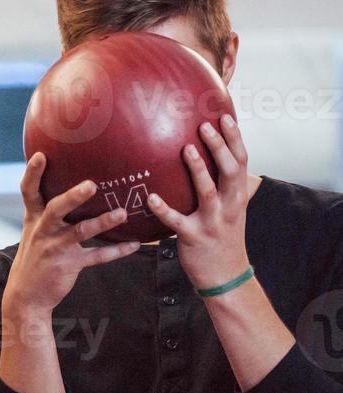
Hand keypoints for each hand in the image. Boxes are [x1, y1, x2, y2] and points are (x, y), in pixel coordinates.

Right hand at [2, 153, 140, 319]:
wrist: (26, 295)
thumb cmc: (35, 258)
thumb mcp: (35, 232)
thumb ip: (48, 212)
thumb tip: (70, 187)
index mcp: (34, 219)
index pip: (28, 192)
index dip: (33, 173)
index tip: (41, 154)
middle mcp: (43, 231)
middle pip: (56, 209)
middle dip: (73, 197)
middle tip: (91, 184)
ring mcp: (55, 248)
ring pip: (80, 232)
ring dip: (102, 223)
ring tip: (122, 213)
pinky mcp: (68, 265)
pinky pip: (96, 257)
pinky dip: (116, 251)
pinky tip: (135, 245)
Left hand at [146, 115, 252, 291]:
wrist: (226, 276)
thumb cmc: (224, 238)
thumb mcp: (232, 210)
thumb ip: (226, 186)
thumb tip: (218, 162)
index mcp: (237, 196)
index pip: (241, 161)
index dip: (235, 138)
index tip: (225, 116)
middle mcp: (230, 206)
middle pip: (230, 170)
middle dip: (219, 146)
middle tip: (205, 125)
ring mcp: (213, 222)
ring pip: (208, 192)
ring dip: (198, 169)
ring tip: (185, 149)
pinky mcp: (193, 237)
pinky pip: (177, 221)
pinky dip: (164, 209)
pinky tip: (151, 198)